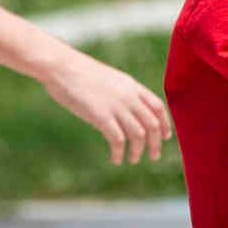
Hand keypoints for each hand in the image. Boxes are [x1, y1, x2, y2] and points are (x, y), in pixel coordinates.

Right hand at [43, 55, 172, 164]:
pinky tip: (115, 159)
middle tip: (153, 156)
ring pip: (138, 134)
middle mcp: (128, 96)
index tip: (165, 137)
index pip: (158, 106)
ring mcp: (116, 106)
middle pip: (152, 124)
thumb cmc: (80, 73)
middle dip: (156, 143)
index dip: (165, 124)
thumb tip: (126, 111)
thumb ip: (122, 93)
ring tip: (133, 159)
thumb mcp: (109, 80)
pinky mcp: (101, 115)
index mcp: (132, 86)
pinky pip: (118, 139)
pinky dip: (119, 152)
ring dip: (138, 151)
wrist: (62, 67)